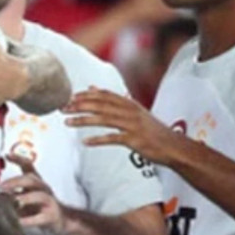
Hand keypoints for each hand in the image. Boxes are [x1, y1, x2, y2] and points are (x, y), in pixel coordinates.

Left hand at [0, 153, 66, 234]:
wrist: (62, 220)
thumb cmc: (40, 207)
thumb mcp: (27, 195)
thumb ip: (14, 191)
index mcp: (36, 183)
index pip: (29, 166)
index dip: (19, 159)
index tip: (7, 155)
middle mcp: (44, 189)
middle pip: (32, 180)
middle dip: (16, 181)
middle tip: (2, 186)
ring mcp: (49, 202)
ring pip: (40, 196)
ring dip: (26, 198)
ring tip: (14, 201)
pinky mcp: (51, 216)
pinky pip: (40, 218)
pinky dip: (29, 220)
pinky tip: (19, 222)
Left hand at [64, 87, 182, 165]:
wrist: (172, 147)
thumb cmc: (151, 131)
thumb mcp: (133, 111)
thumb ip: (112, 100)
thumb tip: (92, 88)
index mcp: (129, 103)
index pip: (103, 95)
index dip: (84, 95)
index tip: (68, 97)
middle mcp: (130, 111)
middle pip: (100, 104)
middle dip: (79, 105)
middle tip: (62, 108)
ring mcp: (132, 125)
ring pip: (103, 119)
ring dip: (83, 120)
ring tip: (67, 122)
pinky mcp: (134, 140)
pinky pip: (113, 138)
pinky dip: (98, 140)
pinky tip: (85, 142)